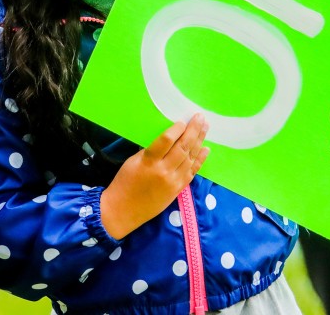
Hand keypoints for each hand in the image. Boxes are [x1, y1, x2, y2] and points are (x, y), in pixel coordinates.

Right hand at [100, 114, 209, 239]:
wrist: (123, 211)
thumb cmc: (124, 183)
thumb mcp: (132, 162)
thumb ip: (150, 151)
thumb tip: (167, 139)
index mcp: (149, 162)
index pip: (166, 140)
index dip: (177, 129)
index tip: (182, 121)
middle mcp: (164, 171)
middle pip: (182, 147)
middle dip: (193, 130)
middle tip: (200, 117)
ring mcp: (173, 181)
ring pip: (190, 158)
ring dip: (199, 142)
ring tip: (205, 127)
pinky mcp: (178, 190)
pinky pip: (192, 172)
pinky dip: (200, 160)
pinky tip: (206, 149)